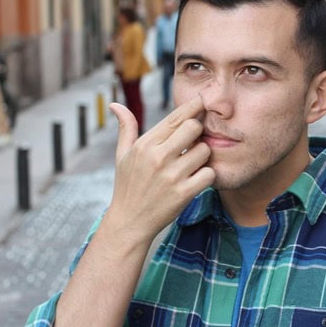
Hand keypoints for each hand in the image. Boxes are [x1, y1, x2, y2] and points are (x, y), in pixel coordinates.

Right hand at [106, 97, 214, 243]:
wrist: (130, 222)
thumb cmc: (128, 185)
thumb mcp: (122, 155)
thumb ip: (126, 128)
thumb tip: (115, 104)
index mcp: (145, 145)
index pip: (177, 116)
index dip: (193, 107)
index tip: (201, 104)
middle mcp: (158, 157)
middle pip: (195, 128)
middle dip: (198, 132)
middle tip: (194, 141)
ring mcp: (172, 176)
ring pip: (205, 150)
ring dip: (203, 156)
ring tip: (192, 163)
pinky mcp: (184, 193)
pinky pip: (209, 173)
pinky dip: (207, 175)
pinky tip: (196, 178)